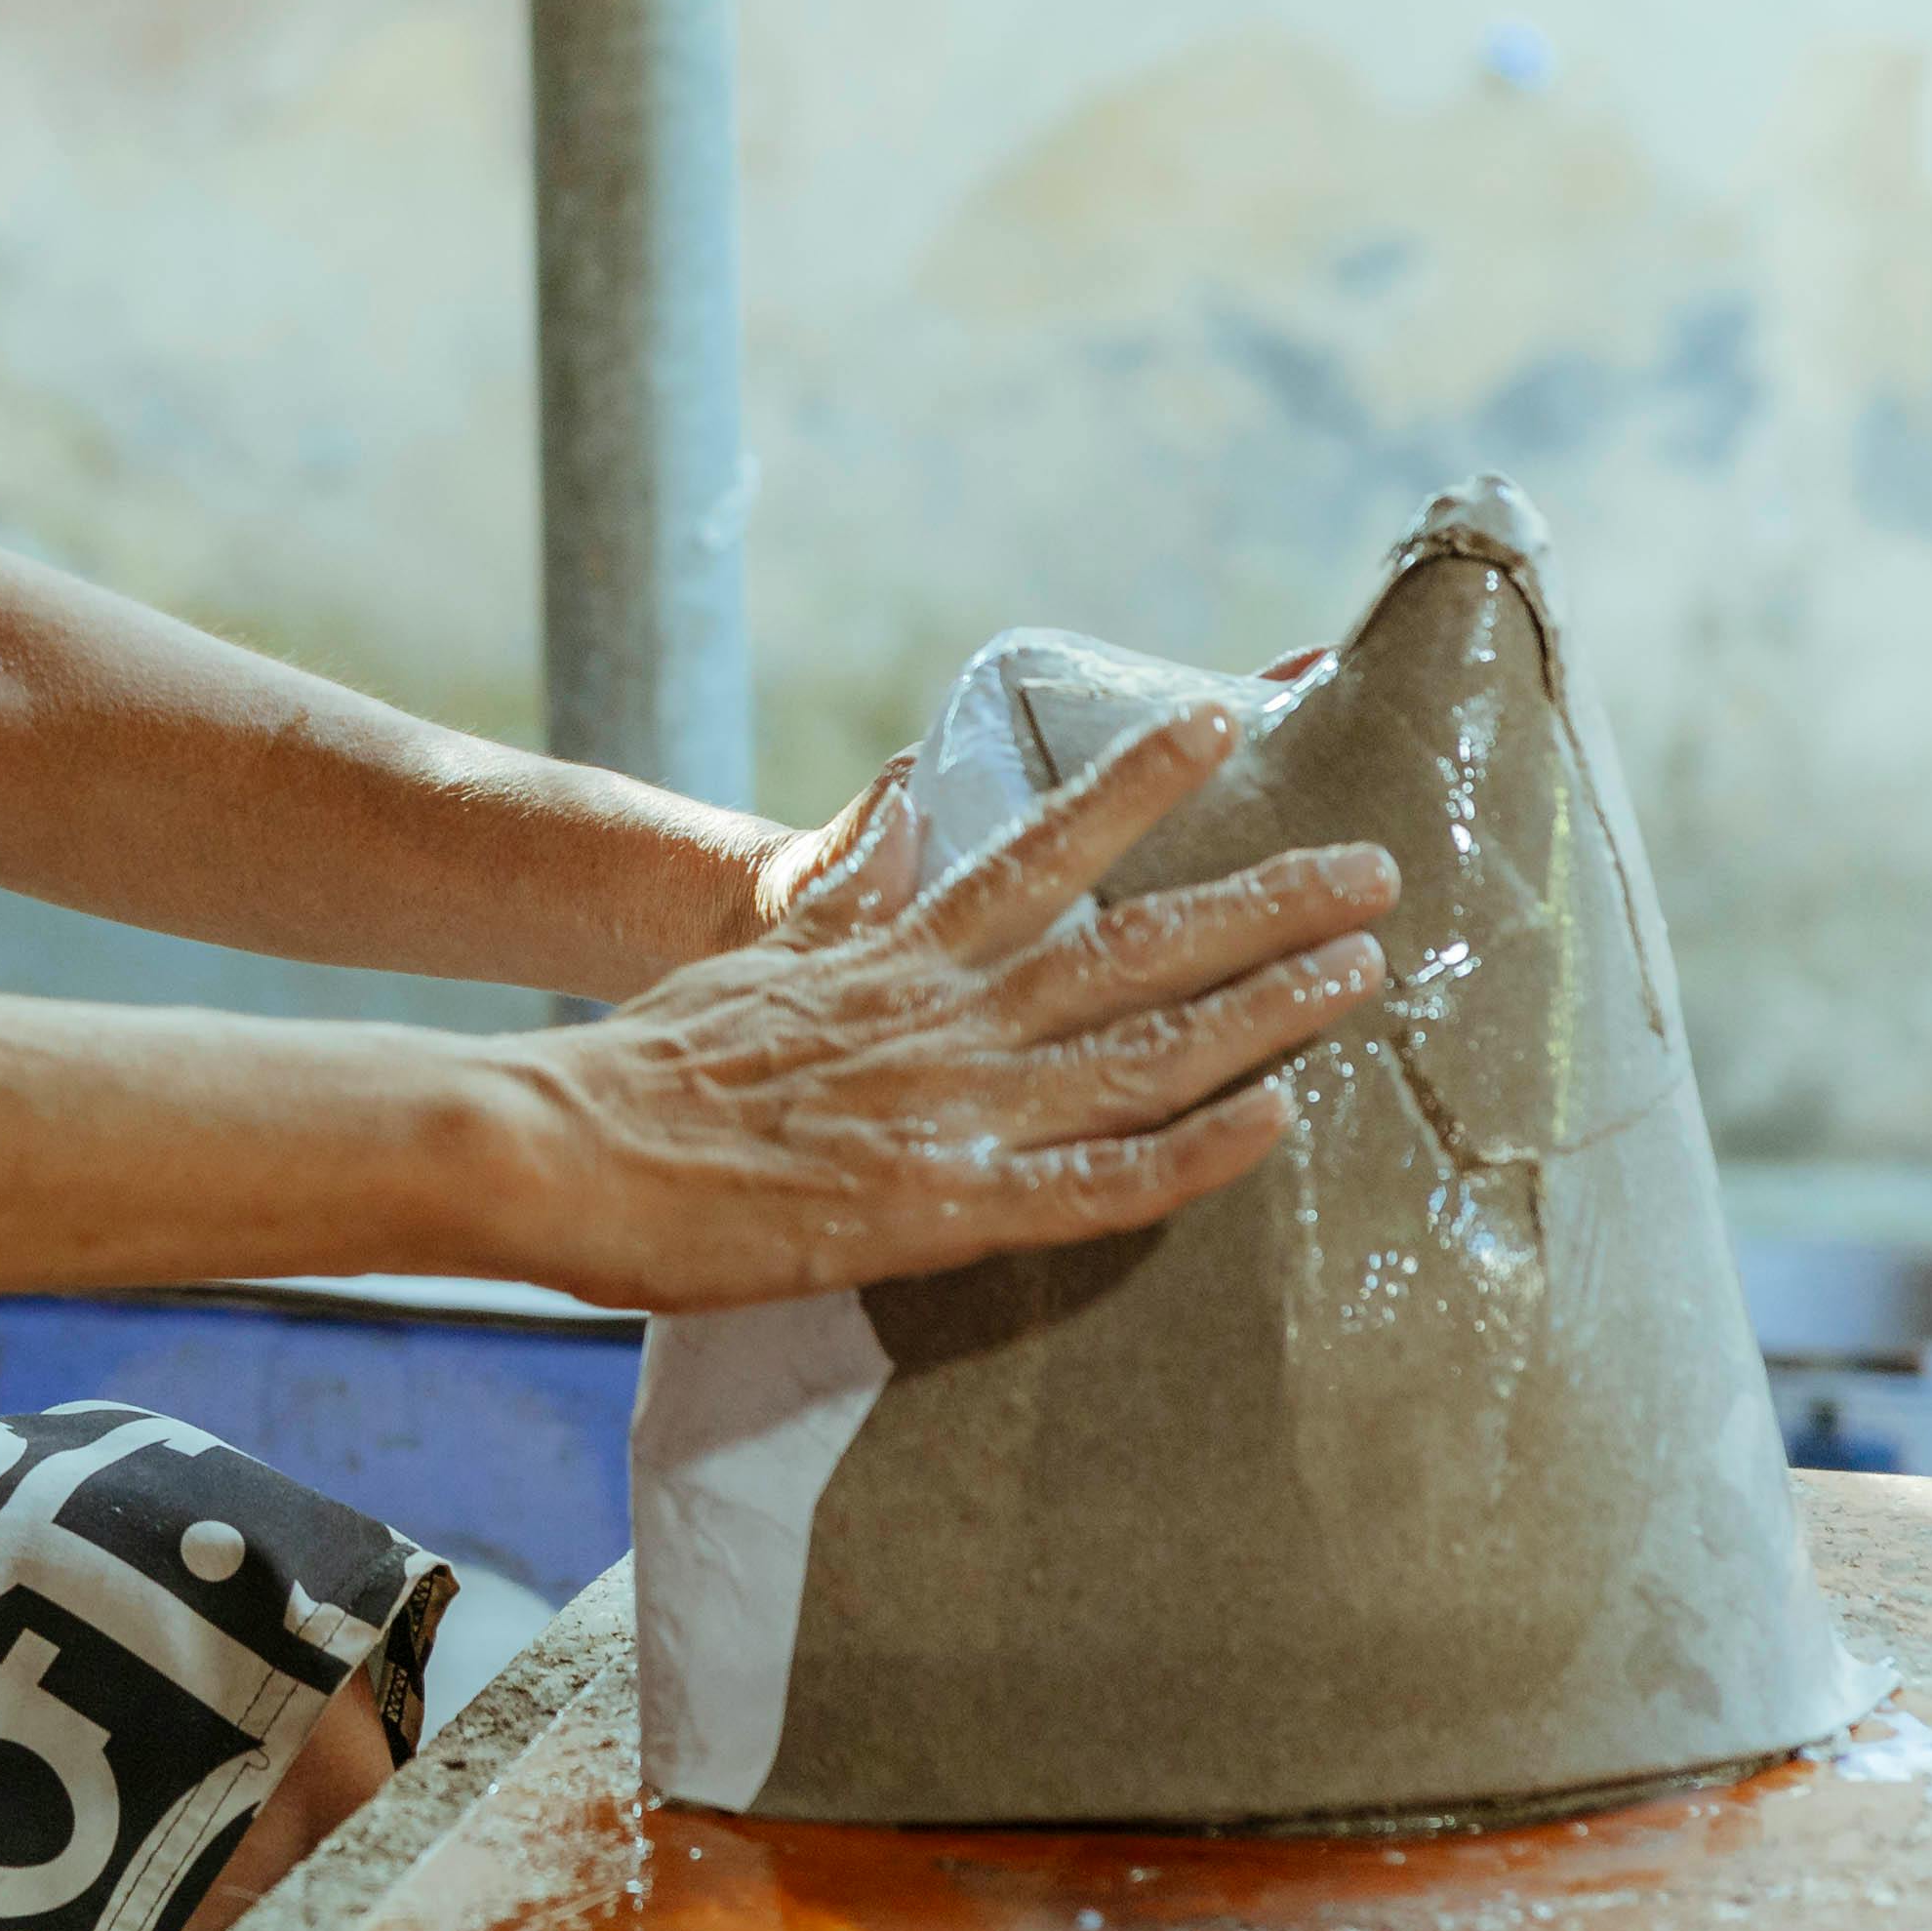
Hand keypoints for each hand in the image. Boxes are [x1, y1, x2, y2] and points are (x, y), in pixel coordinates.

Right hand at [495, 705, 1392, 1314]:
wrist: (555, 1143)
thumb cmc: (642, 1064)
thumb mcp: (755, 951)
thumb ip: (848, 891)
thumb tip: (913, 800)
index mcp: (897, 955)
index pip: (1044, 848)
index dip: (1141, 785)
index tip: (1222, 720)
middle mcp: (946, 1016)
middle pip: (1134, 944)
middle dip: (1263, 899)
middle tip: (1376, 865)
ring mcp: (952, 1110)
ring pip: (1143, 1049)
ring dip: (1264, 1008)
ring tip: (1364, 971)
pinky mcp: (939, 1210)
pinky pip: (1095, 1185)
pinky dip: (1191, 1156)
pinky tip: (1276, 1128)